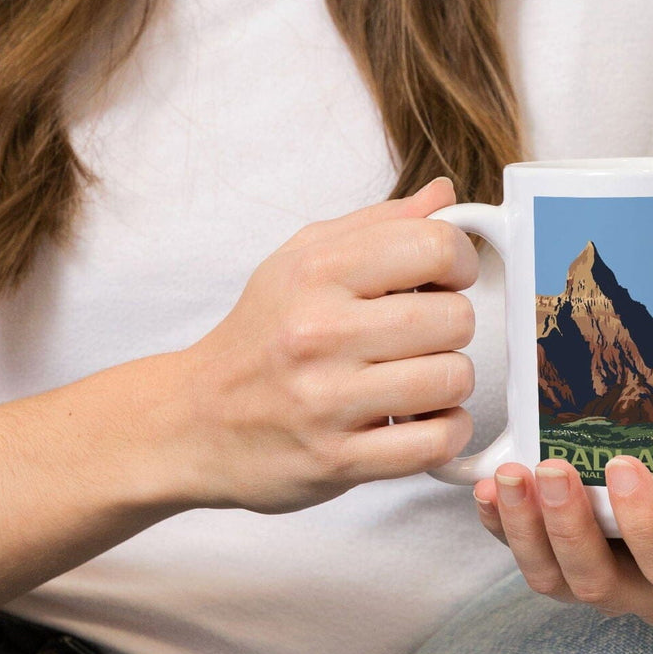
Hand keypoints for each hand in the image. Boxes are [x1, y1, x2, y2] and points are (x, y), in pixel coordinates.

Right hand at [158, 176, 479, 514]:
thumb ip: (378, 224)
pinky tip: (422, 419)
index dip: (459, 261)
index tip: (446, 278)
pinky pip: (435, 442)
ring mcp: (327, 399)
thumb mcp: (301, 259)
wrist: (193, 419)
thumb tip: (444, 195)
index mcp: (316, 271)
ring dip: (449, 381)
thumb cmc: (259, 335)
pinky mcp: (337, 458)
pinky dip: (445, 430)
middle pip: (454, 317)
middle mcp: (320, 331)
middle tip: (424, 334)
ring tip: (417, 378)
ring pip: (452, 378)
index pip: (435, 246)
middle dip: (453, 325)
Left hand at [471, 400, 652, 625]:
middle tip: (551, 468)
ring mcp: (604, 573)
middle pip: (601, 583)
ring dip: (523, 531)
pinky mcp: (563, 551)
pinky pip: (525, 554)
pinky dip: (499, 527)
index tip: (622, 466)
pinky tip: (486, 488)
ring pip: (554, 579)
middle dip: (569, 529)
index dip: (646, 527)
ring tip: (509, 476)